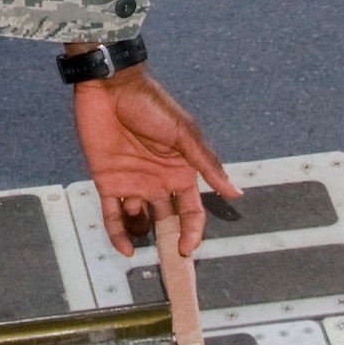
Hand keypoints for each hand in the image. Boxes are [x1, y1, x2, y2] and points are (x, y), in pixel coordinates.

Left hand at [73, 62, 239, 256]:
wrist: (110, 86)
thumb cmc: (151, 104)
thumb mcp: (184, 134)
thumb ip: (206, 165)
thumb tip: (235, 192)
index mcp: (181, 172)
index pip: (192, 211)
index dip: (193, 231)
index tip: (187, 248)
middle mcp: (159, 182)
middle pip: (168, 221)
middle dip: (169, 240)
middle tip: (168, 259)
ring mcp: (133, 183)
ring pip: (140, 222)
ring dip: (141, 230)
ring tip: (138, 216)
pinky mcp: (108, 181)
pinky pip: (112, 215)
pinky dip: (117, 233)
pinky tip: (123, 247)